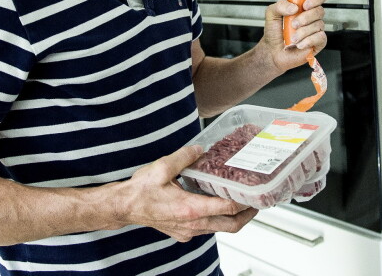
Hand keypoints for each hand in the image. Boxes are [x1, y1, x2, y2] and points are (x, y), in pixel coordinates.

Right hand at [113, 145, 257, 241]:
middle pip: (230, 226)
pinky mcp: (183, 232)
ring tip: (241, 203)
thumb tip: (200, 149)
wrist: (124, 207)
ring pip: (219, 229)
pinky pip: (206, 229)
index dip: (245, 202)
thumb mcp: (162, 167)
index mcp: (190, 209)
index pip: (227, 208)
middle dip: (247, 216)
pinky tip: (216, 206)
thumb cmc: (140, 191)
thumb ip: (184, 157)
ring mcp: (188, 231)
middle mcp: (192, 224)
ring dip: (232, 218)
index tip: (256, 194)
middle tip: (257, 203)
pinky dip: (217, 219)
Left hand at [264, 0, 327, 69]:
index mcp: (303, 7)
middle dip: (305, 17)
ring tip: (293, 37)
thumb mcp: (271, 14)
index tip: (305, 5)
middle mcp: (311, 17)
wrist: (273, 51)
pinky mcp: (318, 42)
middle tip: (293, 24)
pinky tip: (300, 44)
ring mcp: (316, 29)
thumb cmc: (274, 33)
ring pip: (319, 25)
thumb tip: (293, 7)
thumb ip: (279, 6)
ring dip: (303, 32)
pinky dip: (308, 41)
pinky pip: (320, 37)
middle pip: (320, 10)